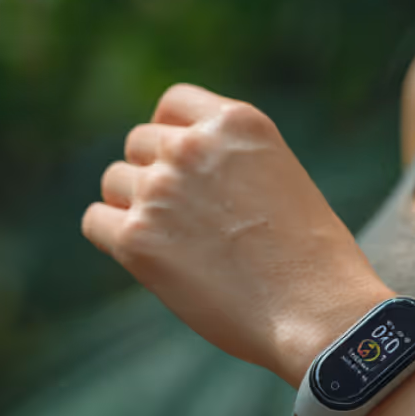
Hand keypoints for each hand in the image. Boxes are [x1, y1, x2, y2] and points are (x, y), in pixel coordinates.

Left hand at [82, 83, 394, 387]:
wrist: (317, 312)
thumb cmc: (313, 261)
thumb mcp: (282, 180)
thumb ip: (231, 163)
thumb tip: (180, 177)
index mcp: (236, 123)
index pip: (173, 103)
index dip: (171, 134)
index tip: (181, 166)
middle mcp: (193, 146)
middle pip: (140, 143)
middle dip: (154, 174)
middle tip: (184, 220)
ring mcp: (161, 190)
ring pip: (115, 182)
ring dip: (135, 207)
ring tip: (176, 246)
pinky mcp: (137, 239)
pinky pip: (97, 222)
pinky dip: (115, 238)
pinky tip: (149, 261)